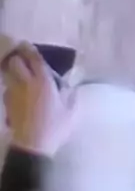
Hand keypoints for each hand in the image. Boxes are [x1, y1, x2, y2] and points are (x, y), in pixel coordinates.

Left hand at [2, 42, 76, 156]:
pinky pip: (6, 89)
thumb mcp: (71, 111)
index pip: (33, 58)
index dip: (29, 49)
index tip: (27, 45)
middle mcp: (25, 83)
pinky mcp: (7, 104)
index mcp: (43, 82)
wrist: (32, 146)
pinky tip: (16, 93)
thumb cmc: (55, 127)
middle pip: (14, 62)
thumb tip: (68, 85)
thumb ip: (70, 94)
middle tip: (22, 60)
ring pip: (7, 75)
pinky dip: (10, 87)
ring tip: (18, 75)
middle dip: (16, 58)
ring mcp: (13, 93)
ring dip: (11, 72)